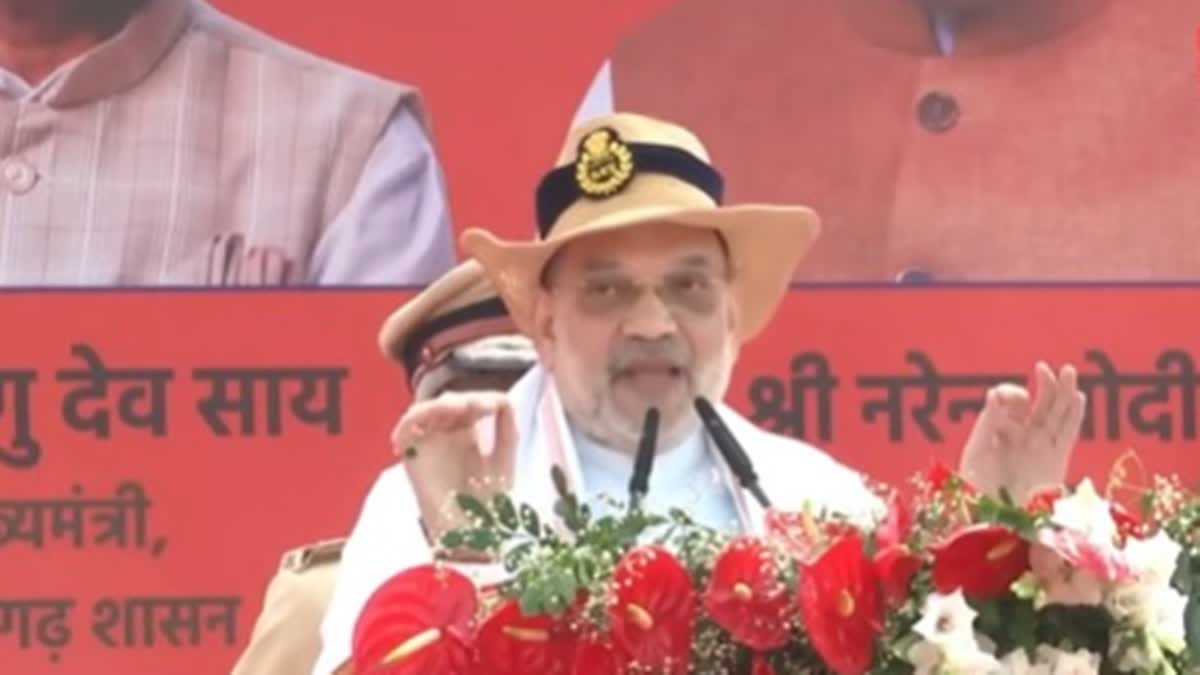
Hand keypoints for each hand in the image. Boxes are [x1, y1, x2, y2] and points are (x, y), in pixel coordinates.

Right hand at [391, 391, 517, 544]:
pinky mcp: (412, 457)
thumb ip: (506, 427)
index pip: (470, 405)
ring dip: (443, 404)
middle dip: (466, 400)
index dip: (482, 398)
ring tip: (463, 407)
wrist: (474, 536)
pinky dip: (415, 417)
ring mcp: (428, 445)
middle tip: (483, 405)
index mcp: (469, 436)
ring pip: (427, 410)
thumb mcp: (505, 458)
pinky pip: (407, 429)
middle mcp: (446, 438)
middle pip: (449, 404)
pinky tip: (436, 414)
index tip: (497, 405)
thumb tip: (501, 397)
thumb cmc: (491, 503)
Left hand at [958, 361, 1085, 502]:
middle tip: (1044, 368)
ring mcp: (1039, 446)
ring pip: (1055, 413)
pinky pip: (1067, 433)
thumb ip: (988, 422)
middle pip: (1037, 403)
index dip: (1010, 394)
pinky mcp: (1056, 459)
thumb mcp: (977, 451)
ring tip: (1067, 371)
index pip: (1007, 402)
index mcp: (998, 429)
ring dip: (1062, 392)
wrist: (993, 519)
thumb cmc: (977, 487)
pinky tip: (1077, 396)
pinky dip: (1073, 415)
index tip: (1012, 398)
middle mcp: (1022, 435)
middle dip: (1044, 385)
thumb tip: (994, 394)